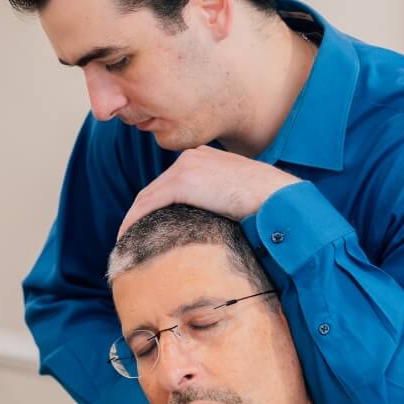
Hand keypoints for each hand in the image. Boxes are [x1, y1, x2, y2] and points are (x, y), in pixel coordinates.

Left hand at [118, 146, 299, 237]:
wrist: (278, 199)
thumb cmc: (267, 205)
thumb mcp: (238, 198)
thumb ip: (219, 203)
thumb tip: (210, 228)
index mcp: (206, 159)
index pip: (171, 185)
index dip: (155, 208)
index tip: (149, 229)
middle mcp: (192, 158)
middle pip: (155, 190)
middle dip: (139, 215)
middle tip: (129, 240)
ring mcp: (186, 167)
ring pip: (147, 197)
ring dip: (133, 221)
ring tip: (125, 245)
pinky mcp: (183, 182)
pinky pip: (149, 204)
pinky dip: (134, 222)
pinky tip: (129, 239)